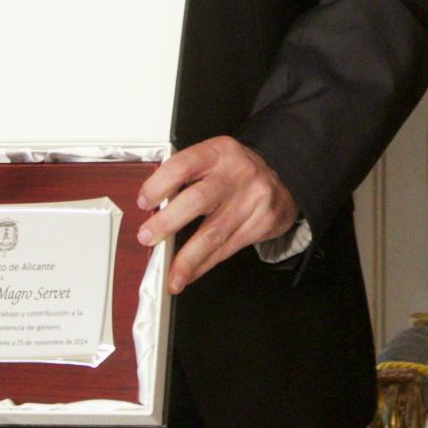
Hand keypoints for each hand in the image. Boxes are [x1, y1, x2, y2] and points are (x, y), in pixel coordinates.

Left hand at [137, 137, 297, 292]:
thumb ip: (187, 177)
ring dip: (187, 259)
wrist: (283, 180)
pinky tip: (190, 273)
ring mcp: (251, 200)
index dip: (159, 185)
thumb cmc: (236, 172)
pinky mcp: (261, 223)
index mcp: (218, 152)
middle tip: (148, 237)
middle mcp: (236, 174)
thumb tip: (153, 208)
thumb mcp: (214, 159)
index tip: (144, 202)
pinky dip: (204, 264)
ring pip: (214, 234)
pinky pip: (227, 249)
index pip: (183, 166)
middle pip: (198, 200)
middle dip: (168, 222)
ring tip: (171, 275)